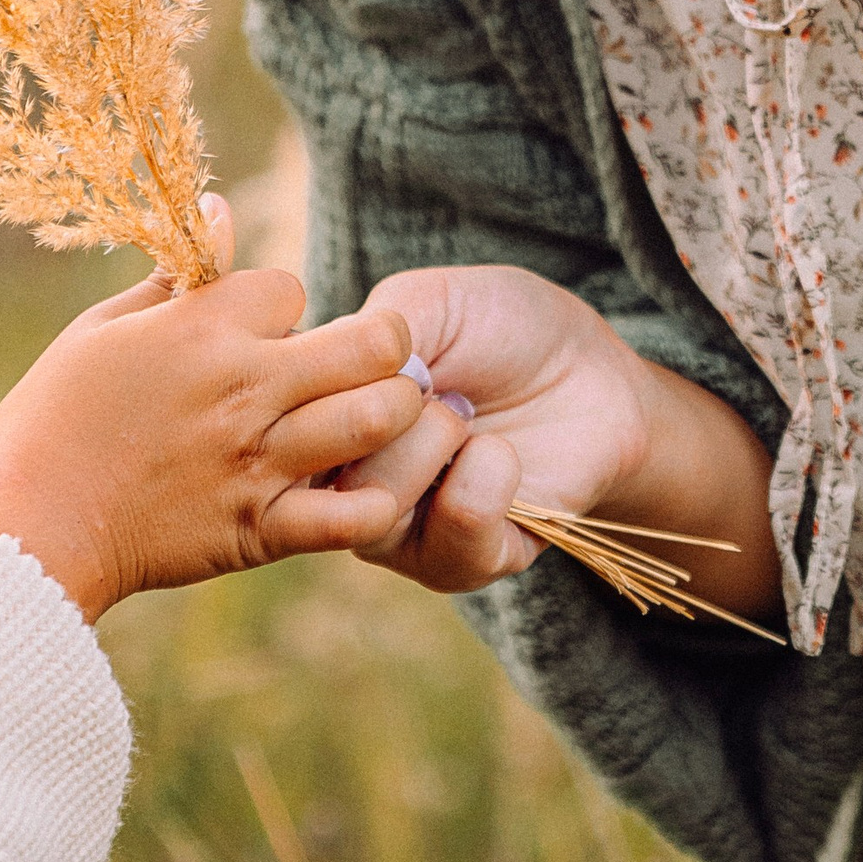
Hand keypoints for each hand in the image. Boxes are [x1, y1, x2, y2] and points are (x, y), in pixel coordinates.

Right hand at [0, 226, 430, 616]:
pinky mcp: (261, 528)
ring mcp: (258, 460)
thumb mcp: (102, 329)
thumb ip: (175, 275)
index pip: (291, 285)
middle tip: (378, 355)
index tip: (268, 329)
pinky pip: (352, 516)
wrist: (32, 528)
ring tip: (386, 413)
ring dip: (396, 410)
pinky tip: (371, 488)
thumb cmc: (54, 420)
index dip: (284, 302)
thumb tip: (220, 210)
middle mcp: (243, 388)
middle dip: (386, 340)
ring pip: (377, 418)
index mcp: (201, 330)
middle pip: (370, 341)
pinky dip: (375, 502)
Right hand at [338, 263, 779, 616]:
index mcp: (319, 417)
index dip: (312, 381)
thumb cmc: (505, 331)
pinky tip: (501, 454)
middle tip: (431, 384)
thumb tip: (338, 383)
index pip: (268, 420)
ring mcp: (396, 531)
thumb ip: (372, 331)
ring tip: (466, 415)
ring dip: (434, 441)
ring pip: (375, 505)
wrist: (594, 377)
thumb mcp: (435, 300)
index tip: (373, 352)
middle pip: (311, 466)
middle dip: (380, 406)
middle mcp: (342, 483)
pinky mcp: (460, 561)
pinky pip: (456, 525)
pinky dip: (489, 475)